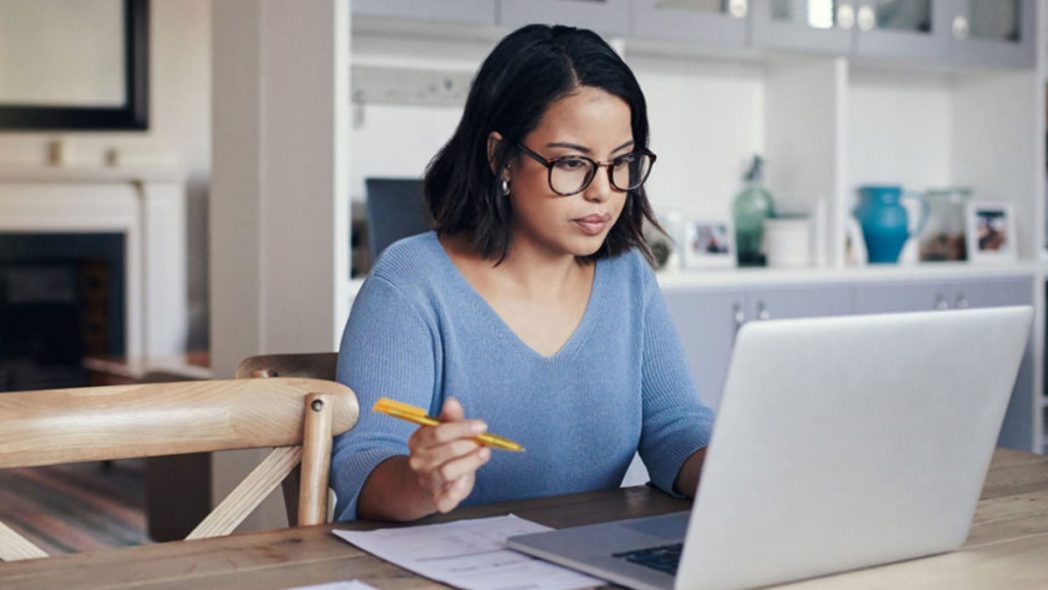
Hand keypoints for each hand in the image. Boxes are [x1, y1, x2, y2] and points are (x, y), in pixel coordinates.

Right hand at [406, 397, 491, 512]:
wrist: (430, 480)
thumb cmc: (442, 451)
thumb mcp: (446, 432)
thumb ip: (451, 417)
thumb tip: (452, 401)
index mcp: (418, 441)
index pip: (438, 432)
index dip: (462, 428)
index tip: (482, 425)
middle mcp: (418, 461)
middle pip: (447, 451)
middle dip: (469, 444)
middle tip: (483, 442)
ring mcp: (427, 481)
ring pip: (448, 471)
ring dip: (470, 462)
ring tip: (484, 454)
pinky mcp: (437, 499)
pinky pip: (444, 498)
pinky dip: (454, 493)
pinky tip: (464, 483)